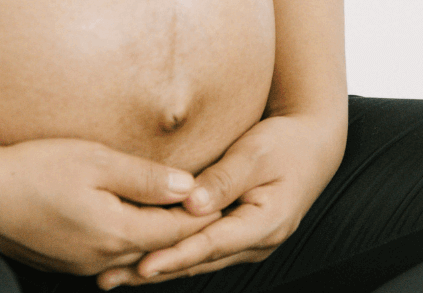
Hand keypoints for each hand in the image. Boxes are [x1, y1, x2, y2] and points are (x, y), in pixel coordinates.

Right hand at [0, 136, 220, 277]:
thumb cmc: (35, 169)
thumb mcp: (94, 160)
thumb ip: (144, 176)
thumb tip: (189, 186)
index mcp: (116, 232)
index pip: (176, 229)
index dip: (203, 212)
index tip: (224, 196)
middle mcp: (105, 258)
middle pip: (159, 246)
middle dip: (184, 227)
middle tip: (212, 204)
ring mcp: (86, 265)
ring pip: (136, 252)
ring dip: (156, 234)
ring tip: (176, 210)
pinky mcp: (69, 263)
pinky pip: (111, 255)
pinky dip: (129, 239)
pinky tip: (130, 218)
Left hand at [96, 111, 346, 286]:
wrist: (312, 145)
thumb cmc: (284, 144)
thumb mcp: (256, 154)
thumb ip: (224, 179)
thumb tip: (190, 203)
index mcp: (264, 224)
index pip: (211, 245)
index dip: (176, 255)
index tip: (142, 265)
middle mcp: (255, 243)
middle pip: (198, 262)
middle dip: (155, 272)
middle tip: (110, 278)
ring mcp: (247, 243)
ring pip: (197, 261)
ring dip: (159, 270)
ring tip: (116, 276)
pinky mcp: (237, 235)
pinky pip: (201, 250)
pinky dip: (172, 256)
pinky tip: (143, 259)